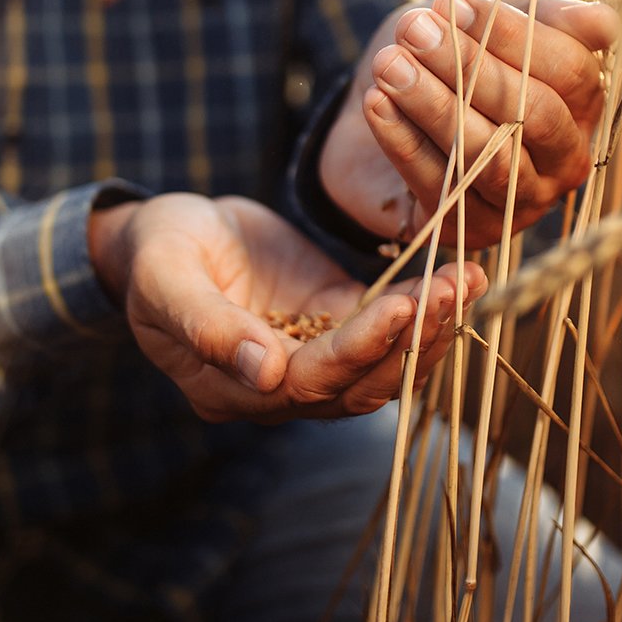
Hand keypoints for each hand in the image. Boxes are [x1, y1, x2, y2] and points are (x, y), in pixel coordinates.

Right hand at [89, 193, 486, 422]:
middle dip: (412, 338)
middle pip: (360, 383)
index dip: (357, 349)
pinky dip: (423, 307)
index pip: (307, 383)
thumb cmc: (155, 252)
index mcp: (230, 389)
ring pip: (384, 362)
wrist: (165, 233)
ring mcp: (310, 354)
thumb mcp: (164, 277)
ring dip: (430, 327)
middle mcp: (278, 387)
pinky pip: (386, 326)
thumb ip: (205, 325)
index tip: (400, 306)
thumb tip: (263, 373)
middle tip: (454, 287)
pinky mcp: (332, 320)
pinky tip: (455, 276)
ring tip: (466, 279)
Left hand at [319, 0, 618, 248]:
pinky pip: (443, 186)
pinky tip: (377, 103)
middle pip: (533, 114)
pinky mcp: (474, 231)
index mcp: (583, 105)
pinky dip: (405, 142)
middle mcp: (566, 160)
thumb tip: (603, 24)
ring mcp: (525, 202)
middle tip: (413, 30)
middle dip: (470, 67)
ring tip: (388, 64)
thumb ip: (543, 16)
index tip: (451, 2)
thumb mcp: (490, 22)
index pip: (569, 70)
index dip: (511, 34)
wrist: (378, 111)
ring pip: (490, 154)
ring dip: (434, 105)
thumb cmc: (448, 58)